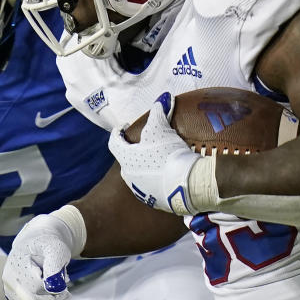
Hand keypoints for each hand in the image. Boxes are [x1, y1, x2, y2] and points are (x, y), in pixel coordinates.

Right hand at [2, 214, 73, 299]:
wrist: (37, 242)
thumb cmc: (48, 244)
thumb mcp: (55, 248)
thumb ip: (55, 265)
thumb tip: (54, 287)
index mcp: (15, 266)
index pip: (37, 287)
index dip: (55, 288)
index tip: (66, 281)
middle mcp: (9, 281)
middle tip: (67, 293)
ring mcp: (11, 292)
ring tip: (61, 292)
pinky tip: (53, 295)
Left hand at [107, 92, 202, 214]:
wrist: (185, 184)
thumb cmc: (167, 153)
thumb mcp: (161, 128)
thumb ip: (159, 112)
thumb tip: (162, 98)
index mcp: (126, 158)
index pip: (114, 142)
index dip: (117, 132)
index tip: (123, 127)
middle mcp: (128, 176)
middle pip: (127, 159)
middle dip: (134, 150)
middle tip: (145, 142)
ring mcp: (141, 190)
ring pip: (138, 174)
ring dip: (145, 165)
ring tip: (158, 157)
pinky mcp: (154, 201)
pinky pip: (152, 187)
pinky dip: (157, 179)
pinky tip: (167, 174)